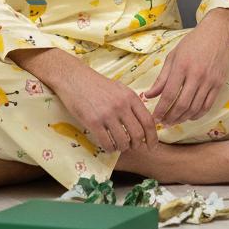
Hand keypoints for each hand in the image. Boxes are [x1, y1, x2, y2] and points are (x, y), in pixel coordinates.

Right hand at [10, 47, 156, 153]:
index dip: (153, 136)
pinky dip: (110, 148)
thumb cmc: (97, 84)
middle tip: (134, 148)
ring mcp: (107, 114)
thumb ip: (131, 103)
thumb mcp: (119, 88)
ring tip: (119, 146)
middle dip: (138, 145)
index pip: (147, 120)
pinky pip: (106, 142)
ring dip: (123, 148)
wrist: (75, 79)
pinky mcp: (93, 122)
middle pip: (137, 133)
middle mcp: (121, 106)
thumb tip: (141, 120)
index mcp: (130, 97)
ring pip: (123, 141)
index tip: (152, 146)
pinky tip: (108, 146)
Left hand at [144, 8, 228, 126]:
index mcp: (181, 66)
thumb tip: (149, 95)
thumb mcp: (173, 56)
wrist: (217, 33)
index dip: (160, 110)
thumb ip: (161, 78)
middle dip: (171, 118)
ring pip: (195, 108)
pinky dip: (198, 114)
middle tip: (164, 123)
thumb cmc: (193, 42)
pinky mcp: (219, 83)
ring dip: (183, 118)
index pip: (169, 95)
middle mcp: (196, 75)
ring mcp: (209, 80)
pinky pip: (208, 105)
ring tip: (175, 121)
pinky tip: (190, 116)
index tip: (154, 118)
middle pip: (182, 105)